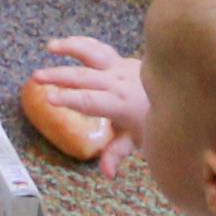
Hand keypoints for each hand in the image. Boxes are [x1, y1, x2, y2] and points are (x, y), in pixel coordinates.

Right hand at [24, 37, 145, 170]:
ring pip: (93, 54)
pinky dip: (82, 43)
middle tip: (37, 76)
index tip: (50, 98)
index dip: (70, 99)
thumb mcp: (136, 141)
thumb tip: (106, 174)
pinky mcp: (121, 59)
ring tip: (50, 46)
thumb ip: (117, 154)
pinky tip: (65, 42)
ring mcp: (120, 67)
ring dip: (71, 48)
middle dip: (60, 75)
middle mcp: (118, 82)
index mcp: (120, 103)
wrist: (177, 95)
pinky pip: (99, 48)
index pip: (91, 101)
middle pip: (85, 76)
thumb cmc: (152, 121)